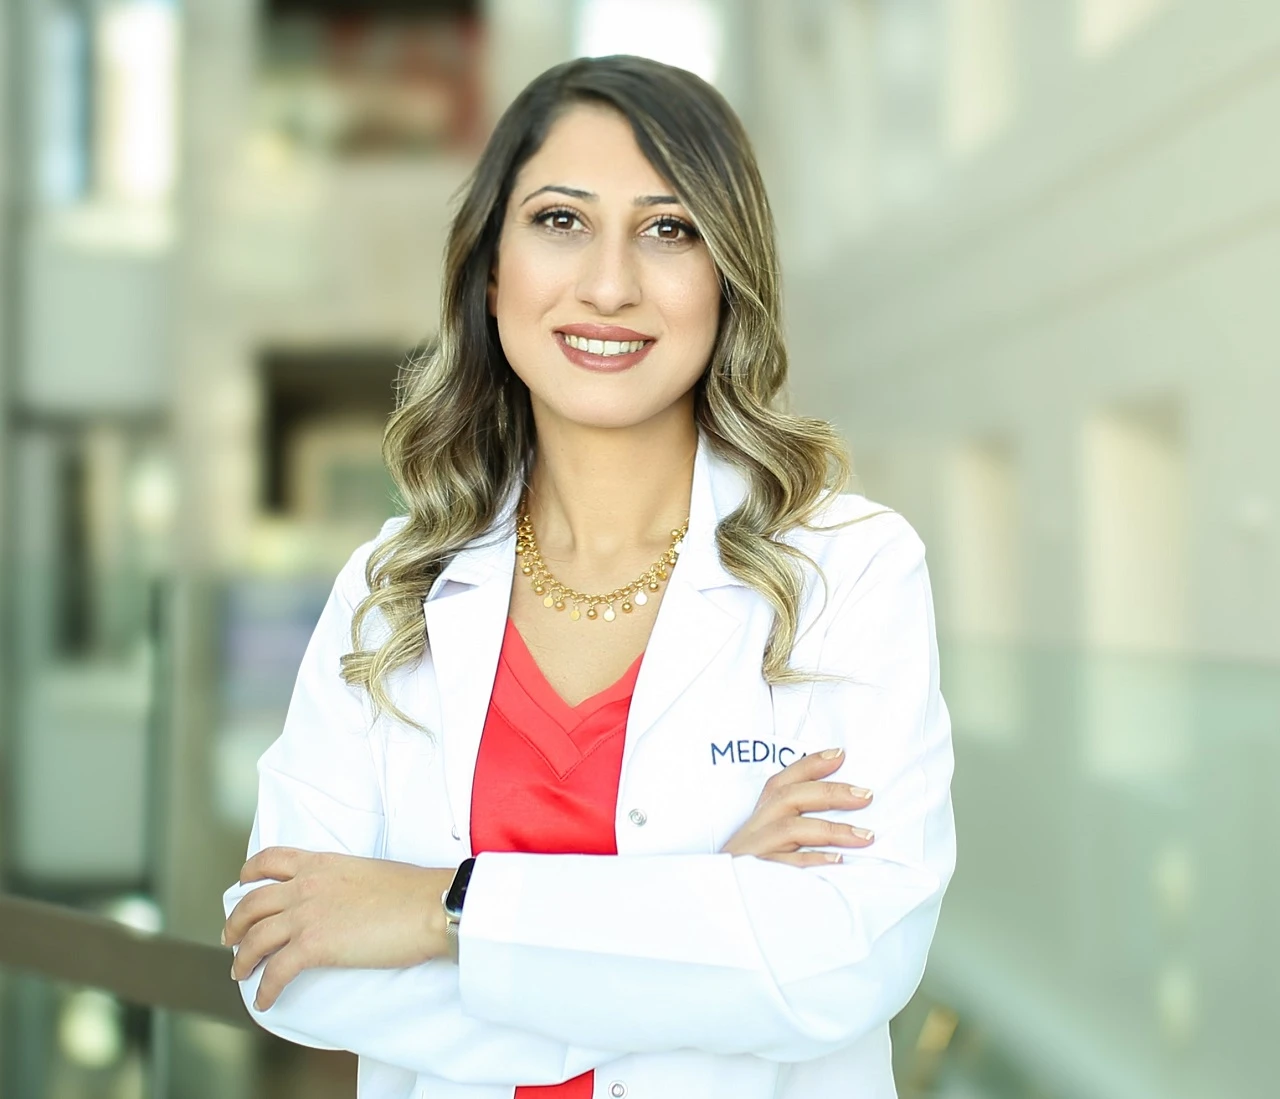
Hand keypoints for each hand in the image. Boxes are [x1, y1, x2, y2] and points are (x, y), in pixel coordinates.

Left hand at [223, 847, 456, 1011]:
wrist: (429, 906)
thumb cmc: (413, 892)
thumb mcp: (368, 871)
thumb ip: (344, 882)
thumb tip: (344, 902)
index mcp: (321, 863)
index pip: (271, 859)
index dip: (250, 872)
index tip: (243, 882)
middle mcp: (306, 885)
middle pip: (252, 903)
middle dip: (235, 924)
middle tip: (231, 938)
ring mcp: (306, 915)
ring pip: (255, 938)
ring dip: (242, 959)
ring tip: (241, 973)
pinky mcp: (312, 946)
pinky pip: (275, 972)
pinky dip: (265, 990)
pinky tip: (265, 1000)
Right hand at [719, 747, 873, 865]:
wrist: (717, 907)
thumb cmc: (754, 872)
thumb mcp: (767, 844)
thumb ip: (795, 825)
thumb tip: (842, 807)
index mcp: (759, 818)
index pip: (781, 782)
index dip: (809, 765)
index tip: (840, 755)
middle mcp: (753, 830)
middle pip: (788, 799)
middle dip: (830, 793)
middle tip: (866, 796)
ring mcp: (753, 854)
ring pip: (790, 829)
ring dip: (831, 830)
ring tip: (866, 836)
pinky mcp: (755, 879)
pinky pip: (786, 866)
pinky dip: (812, 860)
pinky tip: (838, 861)